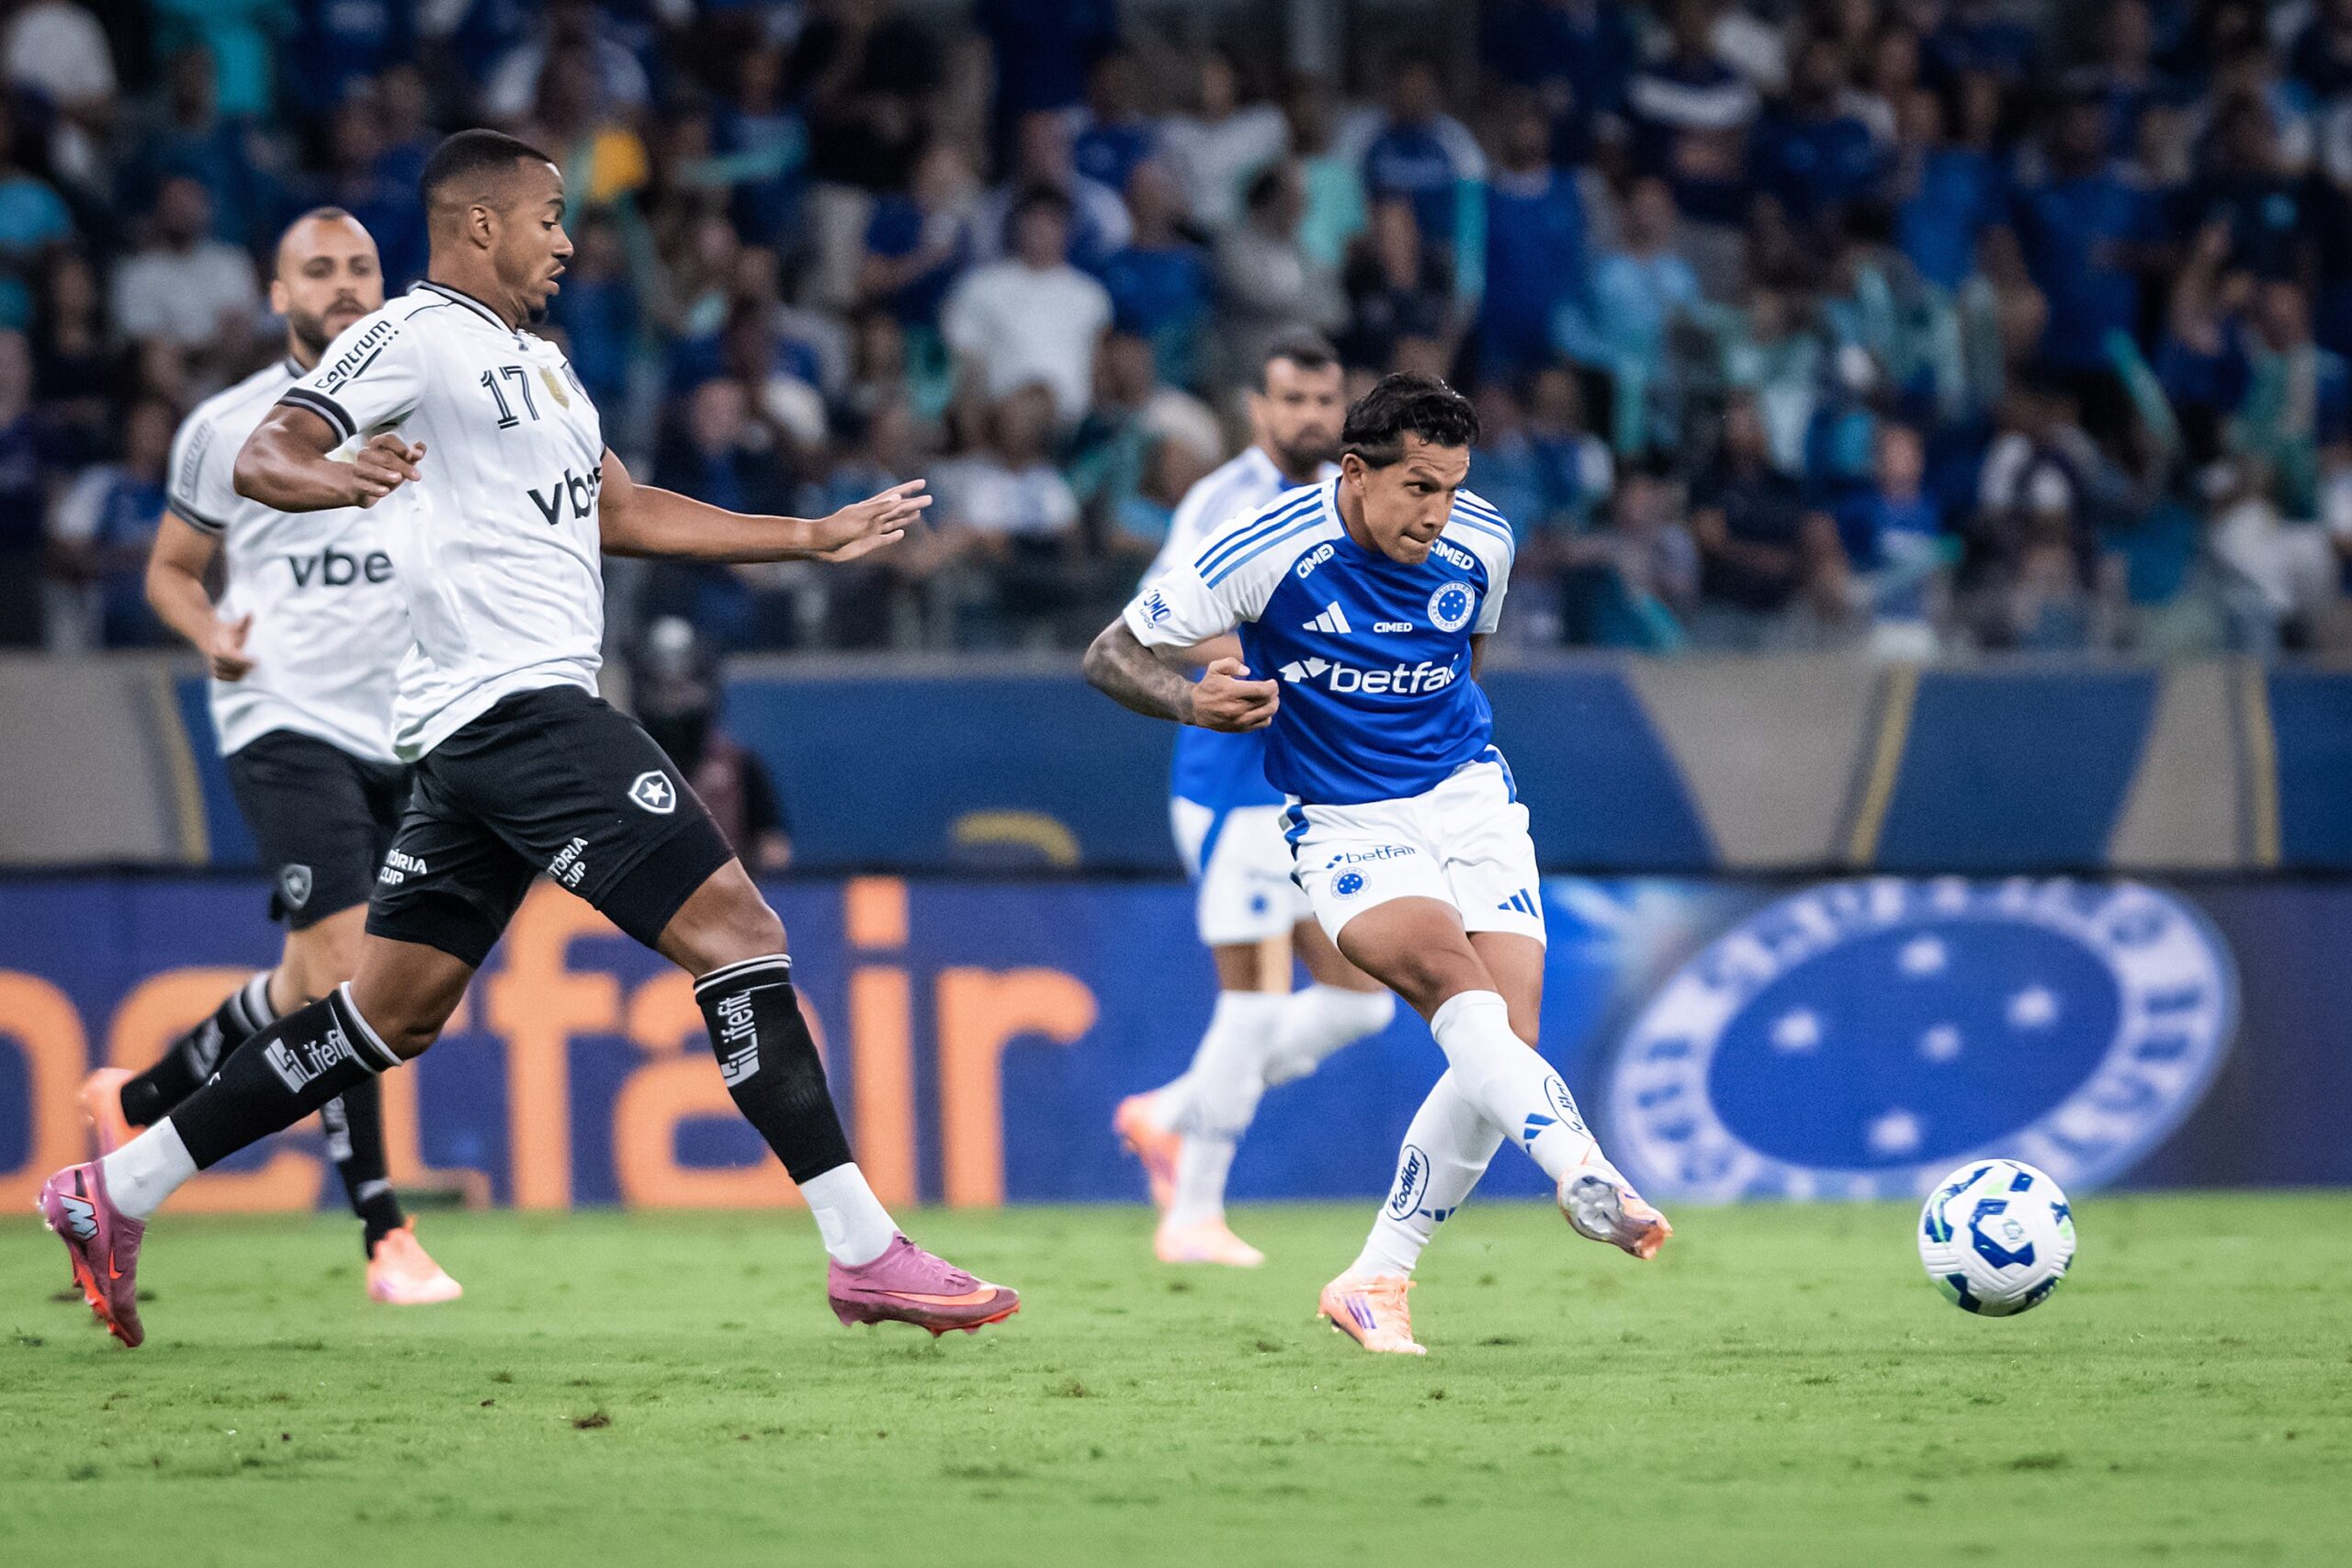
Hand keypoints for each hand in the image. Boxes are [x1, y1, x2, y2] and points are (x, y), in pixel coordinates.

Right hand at [206, 614, 253, 680]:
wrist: (208, 634)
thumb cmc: (227, 631)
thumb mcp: (237, 625)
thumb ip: (245, 621)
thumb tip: (251, 613)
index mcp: (220, 644)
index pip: (230, 656)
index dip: (243, 660)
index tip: (256, 661)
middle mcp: (214, 654)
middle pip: (229, 666)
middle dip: (243, 667)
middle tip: (254, 664)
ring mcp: (212, 662)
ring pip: (225, 673)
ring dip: (239, 673)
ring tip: (249, 668)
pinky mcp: (212, 668)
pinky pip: (221, 677)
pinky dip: (232, 678)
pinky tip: (242, 673)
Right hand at [350, 433, 424, 506]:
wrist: (366, 489)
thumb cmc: (384, 473)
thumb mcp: (401, 464)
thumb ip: (412, 456)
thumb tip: (421, 448)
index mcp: (378, 446)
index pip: (387, 439)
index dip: (400, 446)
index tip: (411, 454)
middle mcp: (367, 455)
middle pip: (384, 456)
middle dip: (402, 465)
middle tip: (415, 475)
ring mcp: (359, 469)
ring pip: (368, 468)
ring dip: (384, 473)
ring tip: (398, 478)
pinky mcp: (355, 484)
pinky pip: (362, 485)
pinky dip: (374, 488)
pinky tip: (384, 491)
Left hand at [810, 479, 929, 561]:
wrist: (822, 544)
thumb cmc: (837, 527)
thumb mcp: (858, 515)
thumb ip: (879, 507)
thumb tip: (899, 499)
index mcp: (872, 507)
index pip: (894, 495)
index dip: (908, 488)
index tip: (922, 482)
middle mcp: (874, 517)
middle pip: (898, 508)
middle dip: (914, 503)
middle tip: (929, 498)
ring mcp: (872, 530)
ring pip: (894, 521)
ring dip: (906, 517)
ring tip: (918, 512)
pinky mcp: (869, 543)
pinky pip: (886, 538)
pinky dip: (894, 536)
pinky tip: (901, 533)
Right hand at [1184, 656, 1278, 731]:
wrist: (1195, 708)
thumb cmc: (1208, 686)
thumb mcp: (1215, 668)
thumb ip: (1231, 664)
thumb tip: (1247, 671)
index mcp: (1232, 692)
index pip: (1262, 691)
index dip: (1272, 686)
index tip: (1272, 682)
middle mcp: (1238, 708)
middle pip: (1269, 703)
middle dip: (1274, 694)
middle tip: (1271, 689)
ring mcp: (1240, 721)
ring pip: (1268, 714)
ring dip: (1272, 705)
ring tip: (1268, 699)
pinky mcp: (1241, 729)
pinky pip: (1263, 724)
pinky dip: (1267, 715)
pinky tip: (1261, 709)